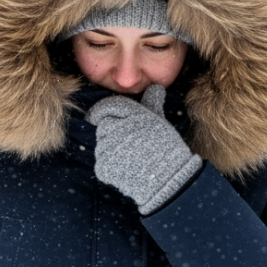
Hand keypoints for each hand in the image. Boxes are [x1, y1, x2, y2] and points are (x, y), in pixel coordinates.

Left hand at [86, 84, 202, 214]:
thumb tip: (155, 87)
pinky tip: (127, 168)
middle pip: (103, 126)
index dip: (102, 111)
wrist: (169, 179)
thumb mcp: (160, 121)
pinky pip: (101, 163)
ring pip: (101, 145)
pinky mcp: (104, 167)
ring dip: (111, 150)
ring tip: (132, 157)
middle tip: (129, 144)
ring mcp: (108, 149)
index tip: (98, 116)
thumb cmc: (167, 148)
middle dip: (112, 132)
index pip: (108, 106)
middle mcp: (117, 128)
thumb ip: (152, 103)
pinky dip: (110, 167)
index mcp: (132, 114)